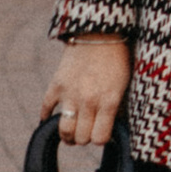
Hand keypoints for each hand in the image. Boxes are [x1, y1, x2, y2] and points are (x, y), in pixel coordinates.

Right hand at [42, 35, 130, 154]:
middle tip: (86, 131)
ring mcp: (70, 94)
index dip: (100, 139)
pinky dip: (47, 117)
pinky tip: (52, 118)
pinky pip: (46, 110)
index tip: (101, 133)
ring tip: (71, 132)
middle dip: (84, 138)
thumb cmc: (117, 59)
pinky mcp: (56, 85)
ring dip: (68, 135)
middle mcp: (88, 101)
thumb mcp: (124, 85)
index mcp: (109, 101)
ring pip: (64, 130)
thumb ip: (116, 108)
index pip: (99, 138)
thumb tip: (110, 129)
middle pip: (81, 138)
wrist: (98, 33)